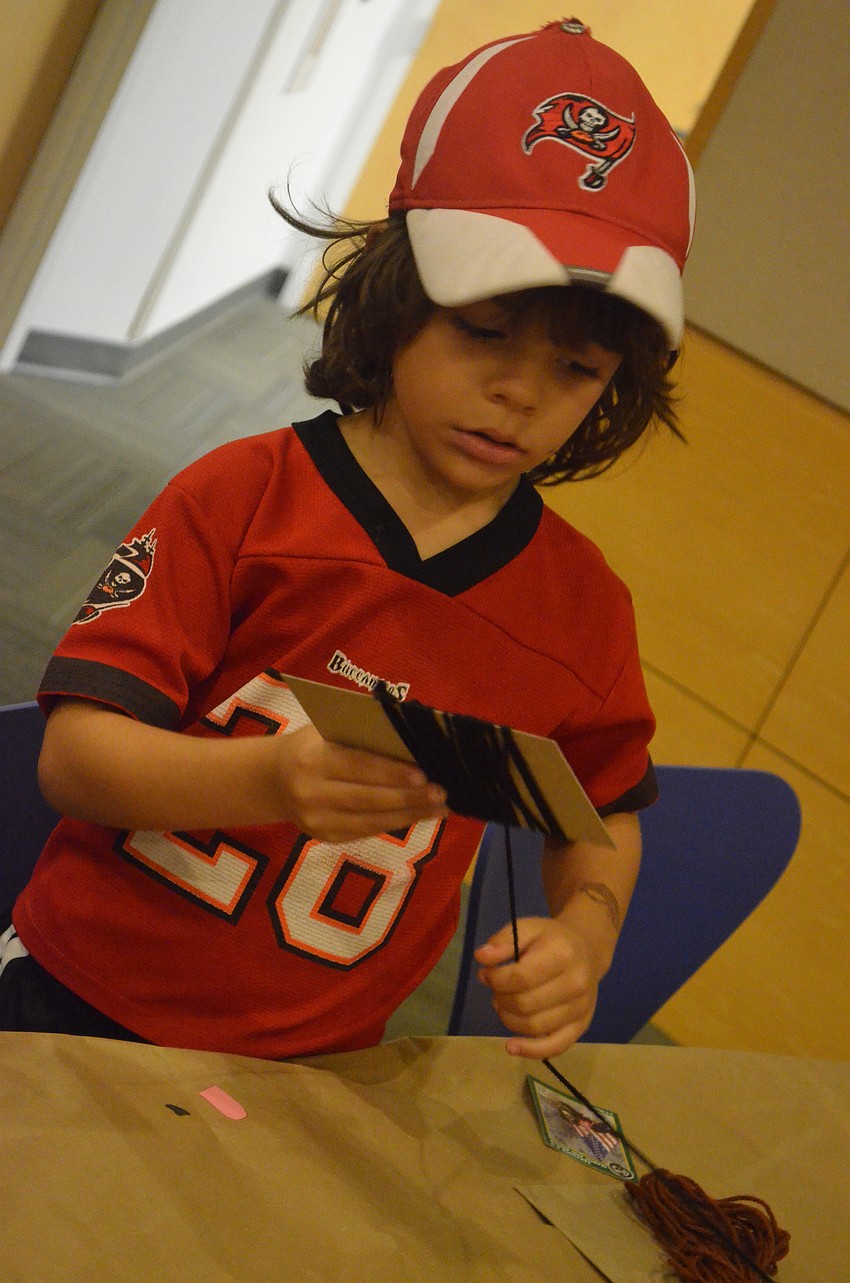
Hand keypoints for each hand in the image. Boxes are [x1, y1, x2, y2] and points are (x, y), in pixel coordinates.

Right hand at [273, 725, 447, 841]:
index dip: (391, 772)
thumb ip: (360, 735)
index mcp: (312, 759)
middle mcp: (311, 793)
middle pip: (368, 798)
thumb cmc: (310, 746)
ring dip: (410, 815)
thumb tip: (410, 739)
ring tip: (440, 809)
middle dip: (409, 797)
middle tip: (441, 793)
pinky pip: (366, 831)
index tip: (423, 775)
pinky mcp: (324, 837)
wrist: (272, 779)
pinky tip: (417, 816)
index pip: (358, 766)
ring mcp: (316, 821)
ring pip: (370, 821)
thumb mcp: (326, 731)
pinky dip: (395, 823)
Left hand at [474, 916, 603, 1058]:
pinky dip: (530, 1051)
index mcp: (563, 955)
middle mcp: (576, 984)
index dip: (496, 979)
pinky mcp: (581, 1026)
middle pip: (525, 1004)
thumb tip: (481, 957)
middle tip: (496, 988)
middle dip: (500, 997)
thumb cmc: (551, 939)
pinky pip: (554, 1047)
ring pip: (533, 1026)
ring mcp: (580, 1008)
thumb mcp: (527, 928)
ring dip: (508, 1018)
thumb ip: (503, 940)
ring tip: (503, 1003)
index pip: (521, 977)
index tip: (486, 973)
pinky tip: (511, 1046)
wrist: (587, 950)